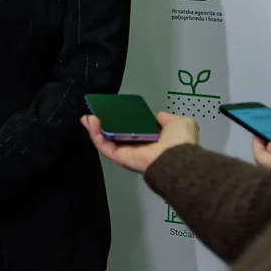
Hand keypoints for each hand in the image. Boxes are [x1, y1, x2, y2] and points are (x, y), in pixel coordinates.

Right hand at [80, 111, 198, 173]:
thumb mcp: (178, 122)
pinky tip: (92, 122)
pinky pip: (103, 145)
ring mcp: (127, 153)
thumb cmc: (181, 144)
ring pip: (105, 140)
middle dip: (101, 125)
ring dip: (95, 128)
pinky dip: (95, 133)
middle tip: (94, 114)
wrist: (178, 157)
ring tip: (88, 117)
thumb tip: (160, 115)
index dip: (119, 121)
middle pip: (113, 136)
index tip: (111, 112)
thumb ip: (168, 118)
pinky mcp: (120, 157)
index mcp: (151, 141)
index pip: (130, 131)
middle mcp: (138, 149)